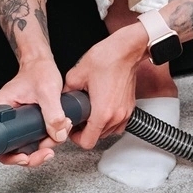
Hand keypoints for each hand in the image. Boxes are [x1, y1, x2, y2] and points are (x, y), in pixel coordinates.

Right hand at [0, 57, 71, 166]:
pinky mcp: (26, 122)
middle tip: (49, 149)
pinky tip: (56, 132)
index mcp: (0, 109)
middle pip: (14, 149)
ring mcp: (15, 122)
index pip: (1, 143)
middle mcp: (5, 117)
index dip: (13, 156)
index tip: (26, 158)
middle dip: (35, 153)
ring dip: (45, 144)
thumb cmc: (38, 71)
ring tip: (58, 133)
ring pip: (26, 146)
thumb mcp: (47, 91)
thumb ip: (53, 113)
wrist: (42, 63)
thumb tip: (57, 134)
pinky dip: (47, 138)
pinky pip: (33, 138)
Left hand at [64, 23, 149, 149]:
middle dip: (86, 130)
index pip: (87, 142)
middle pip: (98, 138)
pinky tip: (102, 109)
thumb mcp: (76, 75)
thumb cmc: (106, 59)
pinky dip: (109, 121)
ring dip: (98, 126)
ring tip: (91, 112)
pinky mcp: (130, 108)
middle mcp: (115, 116)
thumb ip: (66, 92)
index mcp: (101, 113)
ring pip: (108, 132)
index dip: (76, 139)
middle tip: (80, 118)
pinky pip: (118, 124)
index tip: (73, 129)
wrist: (126, 50)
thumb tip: (62, 100)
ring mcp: (125, 113)